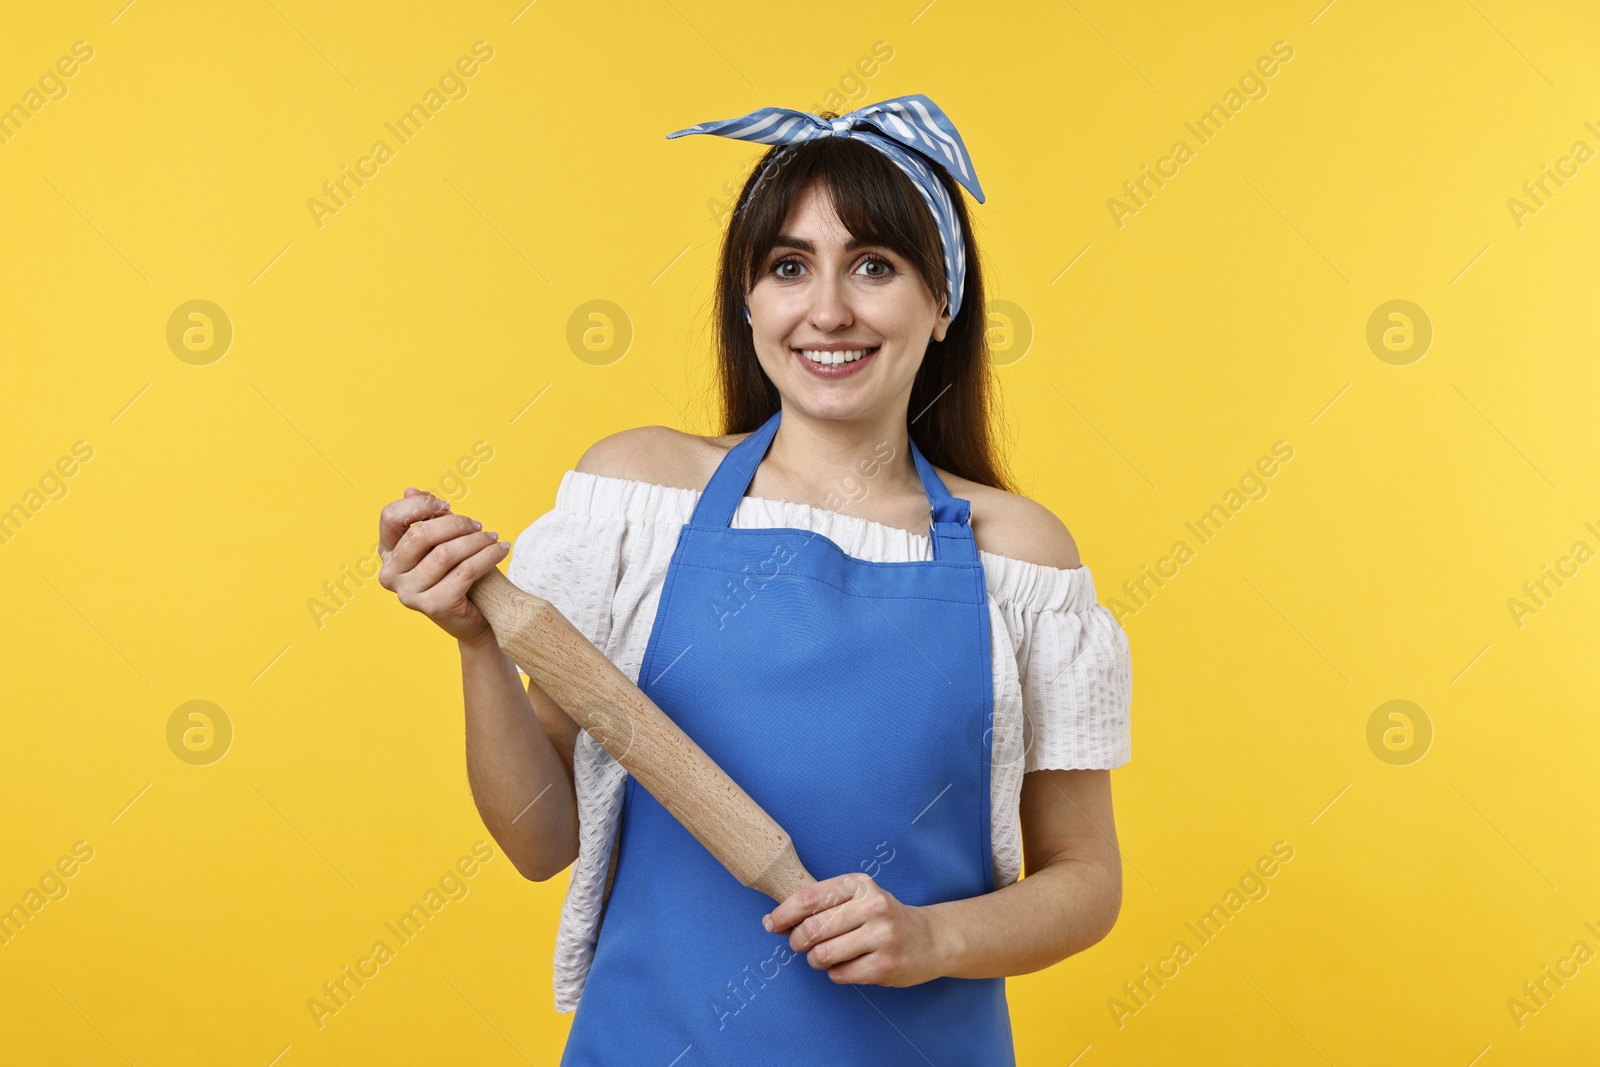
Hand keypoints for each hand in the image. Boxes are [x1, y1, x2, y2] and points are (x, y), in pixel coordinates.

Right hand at [377, 487, 508, 644]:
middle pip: (420, 534)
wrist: (477, 617)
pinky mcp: (433, 607)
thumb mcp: (441, 542)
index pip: (390, 516)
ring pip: (445, 553)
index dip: (420, 505)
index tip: (447, 506)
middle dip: (455, 524)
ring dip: (476, 541)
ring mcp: (408, 594)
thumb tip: (410, 490)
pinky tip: (501, 550)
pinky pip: (465, 571)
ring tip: (493, 538)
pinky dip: (488, 556)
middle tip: (478, 526)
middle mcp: (390, 575)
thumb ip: (426, 518)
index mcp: (387, 554)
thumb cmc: (458, 573)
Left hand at [761, 872, 948, 986]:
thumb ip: (820, 905)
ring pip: (823, 955)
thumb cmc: (882, 917)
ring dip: (815, 959)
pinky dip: (834, 973)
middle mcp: (872, 907)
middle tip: (800, 944)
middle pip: (812, 929)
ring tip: (824, 956)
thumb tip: (774, 921)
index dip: (783, 913)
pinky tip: (847, 965)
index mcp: (860, 885)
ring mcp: (881, 938)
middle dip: (797, 941)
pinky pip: (839, 975)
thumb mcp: (857, 898)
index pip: (809, 898)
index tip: (771, 923)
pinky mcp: (884, 966)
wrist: (930, 939)